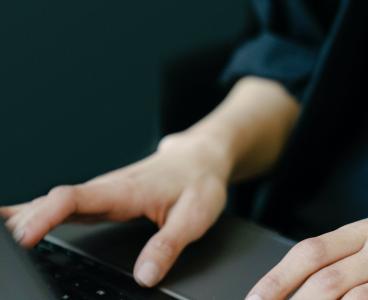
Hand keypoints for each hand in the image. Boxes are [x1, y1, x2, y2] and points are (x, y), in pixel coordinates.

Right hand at [0, 132, 231, 286]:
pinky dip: (40, 212)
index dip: (45, 217)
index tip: (25, 237)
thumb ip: (167, 246)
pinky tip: (23, 221)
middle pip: (54, 202)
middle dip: (24, 221)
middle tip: (4, 247)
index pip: (74, 200)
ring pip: (55, 202)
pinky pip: (66, 204)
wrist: (202, 158)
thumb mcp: (193, 218)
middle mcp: (108, 188)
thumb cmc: (199, 182)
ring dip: (26, 216)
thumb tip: (144, 276)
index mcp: (125, 191)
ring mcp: (104, 191)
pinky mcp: (105, 197)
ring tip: (2, 234)